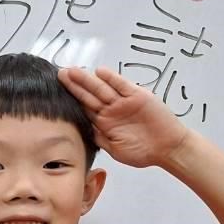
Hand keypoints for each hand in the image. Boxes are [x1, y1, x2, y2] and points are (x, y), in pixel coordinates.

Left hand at [59, 66, 190, 168]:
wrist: (168, 148)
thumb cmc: (143, 152)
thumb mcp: (116, 150)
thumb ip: (100, 139)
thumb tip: (82, 130)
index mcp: (104, 123)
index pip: (84, 109)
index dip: (71, 100)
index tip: (54, 94)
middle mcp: (111, 110)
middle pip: (89, 96)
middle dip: (74, 86)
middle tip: (59, 75)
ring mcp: (123, 102)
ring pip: (102, 89)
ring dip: (87, 80)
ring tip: (73, 71)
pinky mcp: (137, 96)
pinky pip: (122, 86)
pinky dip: (112, 79)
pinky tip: (100, 72)